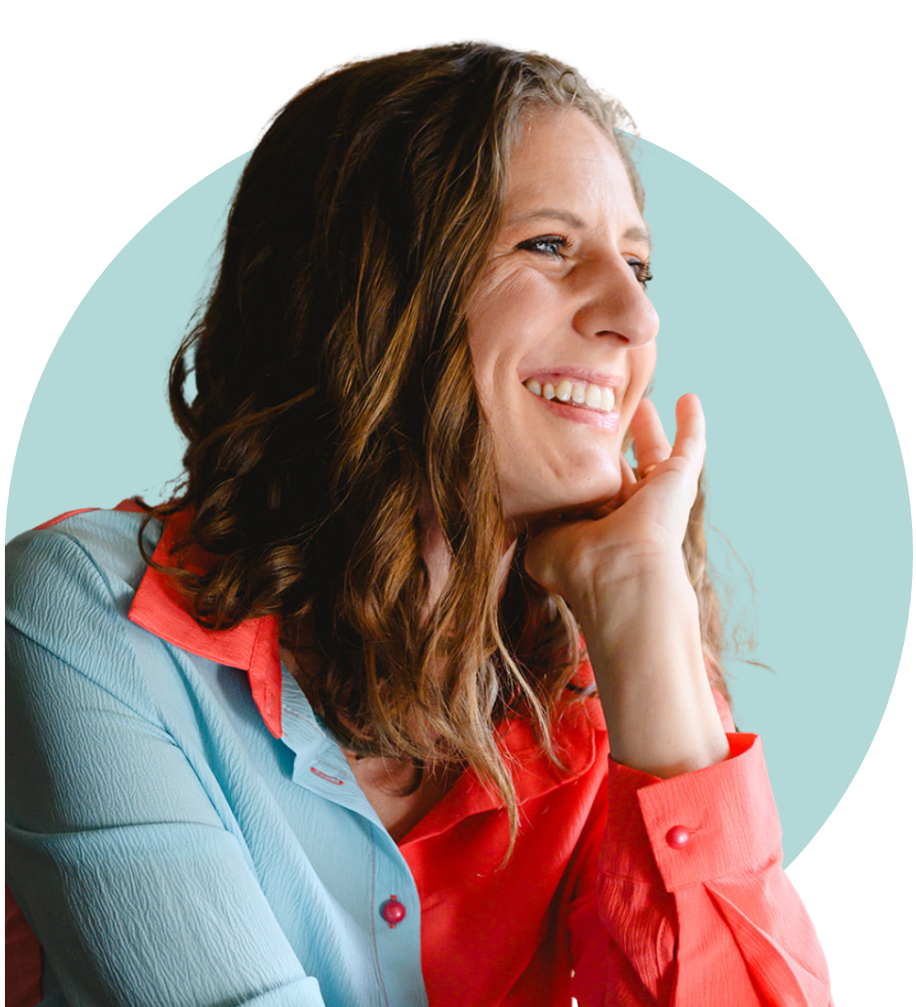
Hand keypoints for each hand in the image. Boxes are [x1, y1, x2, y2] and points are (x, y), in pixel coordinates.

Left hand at [524, 393, 704, 610]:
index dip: (579, 471)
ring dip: (649, 428)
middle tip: (606, 417)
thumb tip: (528, 506)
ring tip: (642, 402)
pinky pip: (690, 446)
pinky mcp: (679, 481)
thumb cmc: (578, 566)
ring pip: (654, 454)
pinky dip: (692, 422)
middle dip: (614, 446)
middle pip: (621, 469)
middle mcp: (628, 512)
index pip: (588, 492)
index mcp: (597, 527)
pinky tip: (689, 399)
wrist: (619, 574)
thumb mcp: (543, 542)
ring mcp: (657, 497)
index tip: (564, 445)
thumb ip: (536, 521)